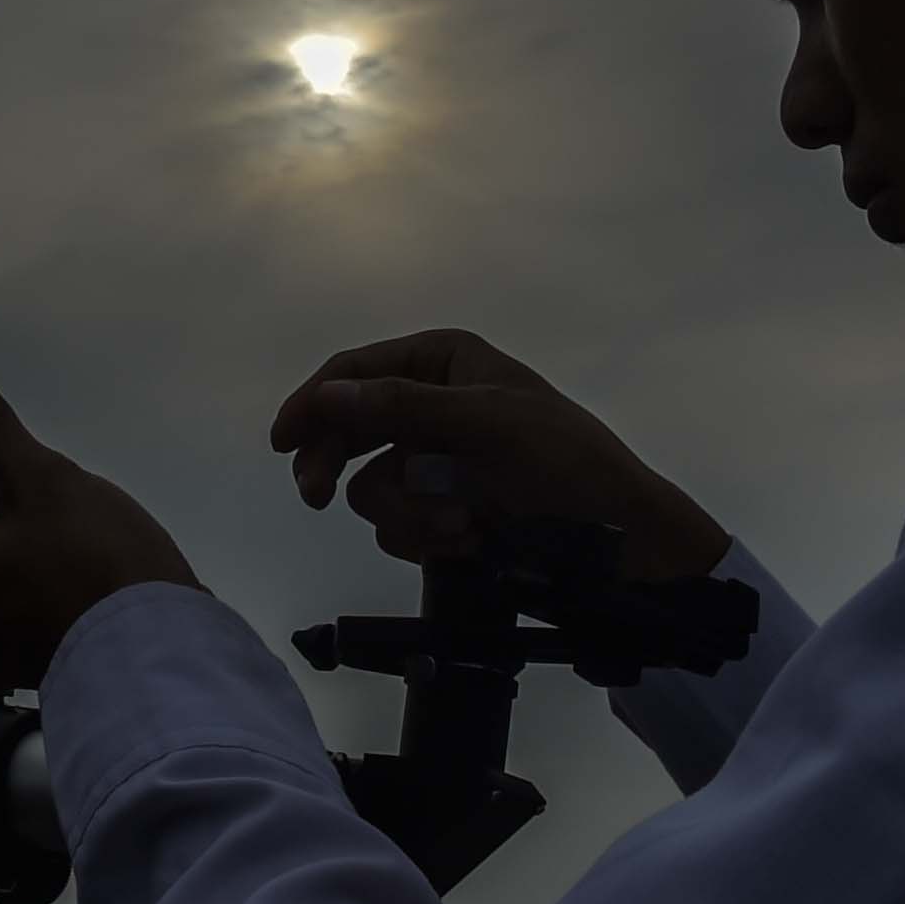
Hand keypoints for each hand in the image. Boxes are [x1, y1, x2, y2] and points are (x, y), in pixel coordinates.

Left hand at [0, 342, 200, 692]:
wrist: (172, 660)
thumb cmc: (98, 561)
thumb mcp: (39, 478)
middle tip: (23, 467)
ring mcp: (2, 653)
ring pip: (0, 565)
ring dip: (21, 530)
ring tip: (68, 513)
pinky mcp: (45, 664)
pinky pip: (29, 596)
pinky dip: (45, 567)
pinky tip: (87, 554)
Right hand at [268, 327, 731, 583]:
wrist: (621, 540)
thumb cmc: (564, 464)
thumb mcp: (488, 424)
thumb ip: (405, 407)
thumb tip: (328, 393)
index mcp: (444, 362)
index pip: (356, 371)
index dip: (313, 403)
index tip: (283, 442)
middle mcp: (434, 405)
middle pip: (349, 430)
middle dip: (338, 465)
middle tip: (315, 497)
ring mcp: (438, 461)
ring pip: (373, 486)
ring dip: (409, 512)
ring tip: (458, 526)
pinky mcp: (446, 509)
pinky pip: (399, 523)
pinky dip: (426, 536)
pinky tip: (468, 540)